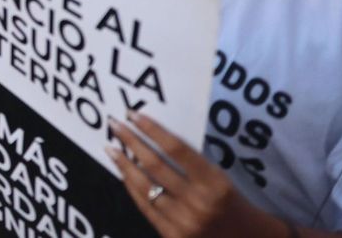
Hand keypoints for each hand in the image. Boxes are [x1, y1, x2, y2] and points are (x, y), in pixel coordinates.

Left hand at [108, 112, 288, 237]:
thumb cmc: (230, 203)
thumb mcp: (219, 178)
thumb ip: (191, 162)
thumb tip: (154, 137)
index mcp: (214, 183)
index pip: (177, 149)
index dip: (152, 130)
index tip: (133, 114)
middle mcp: (198, 202)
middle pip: (155, 166)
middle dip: (131, 142)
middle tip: (114, 124)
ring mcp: (184, 222)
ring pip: (145, 187)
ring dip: (124, 164)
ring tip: (111, 148)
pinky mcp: (173, 236)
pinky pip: (145, 207)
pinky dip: (131, 187)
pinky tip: (123, 173)